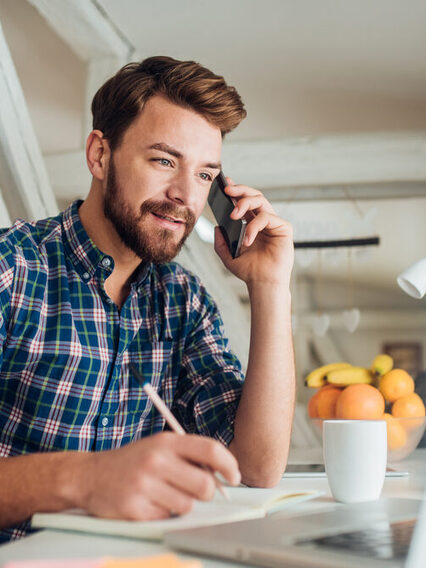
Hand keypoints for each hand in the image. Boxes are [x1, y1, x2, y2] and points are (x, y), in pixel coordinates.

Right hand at [80, 432, 240, 519]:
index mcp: (166, 441)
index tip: (235, 477)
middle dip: (207, 493)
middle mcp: (156, 460)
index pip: (210, 450)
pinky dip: (164, 514)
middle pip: (205, 485)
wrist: (90, 475)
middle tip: (197, 491)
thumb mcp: (159, 446)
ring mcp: (144, 485)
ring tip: (166, 495)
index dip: (229, 465)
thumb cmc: (134, 461)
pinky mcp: (135, 508)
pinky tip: (149, 503)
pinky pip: (167, 518)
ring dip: (183, 505)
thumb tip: (222, 476)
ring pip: (188, 506)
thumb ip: (189, 455)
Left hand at [213, 178, 293, 286]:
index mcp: (252, 224)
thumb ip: (220, 242)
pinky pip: (267, 217)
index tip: (224, 184)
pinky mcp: (284, 228)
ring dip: (245, 203)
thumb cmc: (249, 271)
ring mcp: (274, 223)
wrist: (262, 284)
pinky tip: (247, 240)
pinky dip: (254, 226)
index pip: (245, 201)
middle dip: (240, 189)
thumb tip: (216, 227)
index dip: (236, 190)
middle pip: (254, 195)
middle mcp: (264, 221)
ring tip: (233, 215)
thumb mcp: (228, 256)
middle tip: (228, 190)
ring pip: (261, 200)